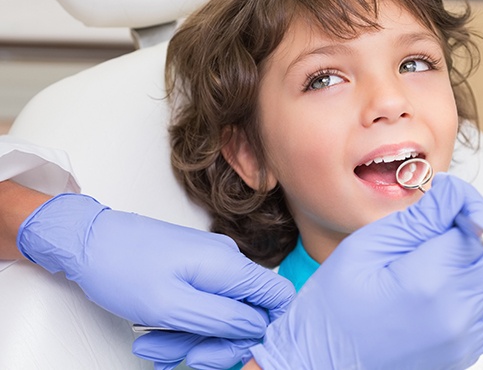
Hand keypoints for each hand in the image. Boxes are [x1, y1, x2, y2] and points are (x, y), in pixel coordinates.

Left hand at [17, 194, 294, 367]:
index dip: (268, 328)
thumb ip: (222, 319)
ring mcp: (209, 265)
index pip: (278, 296)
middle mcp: (225, 262)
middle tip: (185, 357)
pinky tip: (155, 336)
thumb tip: (258, 327)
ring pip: (219, 314)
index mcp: (228, 265)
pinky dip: (182, 325)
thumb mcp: (172, 306)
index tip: (238, 349)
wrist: (88, 242)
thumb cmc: (121, 267)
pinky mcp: (193, 270)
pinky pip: (201, 305)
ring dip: (191, 338)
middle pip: (246, 314)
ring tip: (154, 346)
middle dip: (216, 343)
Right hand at [249, 174, 482, 369]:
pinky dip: (475, 287)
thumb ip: (416, 219)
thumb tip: (451, 193)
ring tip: (434, 253)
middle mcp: (457, 315)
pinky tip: (443, 282)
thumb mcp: (364, 248)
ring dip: (474, 255)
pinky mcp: (464, 353)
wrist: (321, 363)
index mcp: (430, 283)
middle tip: (437, 220)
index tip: (445, 197)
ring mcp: (464, 340)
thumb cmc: (331, 311)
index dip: (465, 201)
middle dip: (472, 224)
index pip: (481, 225)